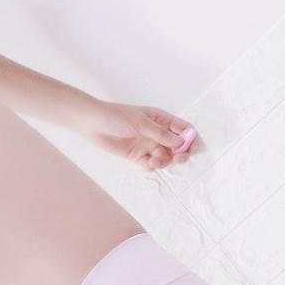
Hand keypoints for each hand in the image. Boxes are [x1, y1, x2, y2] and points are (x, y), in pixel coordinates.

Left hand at [76, 100, 198, 170]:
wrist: (93, 124)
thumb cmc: (116, 117)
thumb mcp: (141, 123)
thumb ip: (161, 134)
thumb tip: (181, 142)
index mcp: (161, 120)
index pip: (183, 129)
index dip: (190, 139)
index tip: (191, 148)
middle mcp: (156, 133)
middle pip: (177, 147)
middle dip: (180, 154)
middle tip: (177, 160)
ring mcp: (147, 145)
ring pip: (164, 158)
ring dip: (163, 162)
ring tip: (153, 161)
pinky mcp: (137, 156)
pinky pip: (150, 165)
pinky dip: (151, 167)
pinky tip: (146, 163)